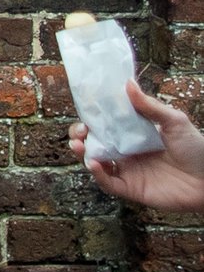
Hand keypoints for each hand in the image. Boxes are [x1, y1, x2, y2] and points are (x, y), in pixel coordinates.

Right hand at [74, 80, 203, 212]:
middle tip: (79, 131)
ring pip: (96, 162)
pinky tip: (95, 164)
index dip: (93, 118)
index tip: (85, 110)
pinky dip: (98, 174)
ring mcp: (128, 170)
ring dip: (82, 153)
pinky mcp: (130, 188)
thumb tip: (128, 83)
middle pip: (95, 143)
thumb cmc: (197, 149)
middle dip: (80, 136)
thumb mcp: (175, 121)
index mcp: (135, 134)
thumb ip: (150, 105)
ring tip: (79, 145)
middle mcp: (128, 152)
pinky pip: (108, 183)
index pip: (107, 124)